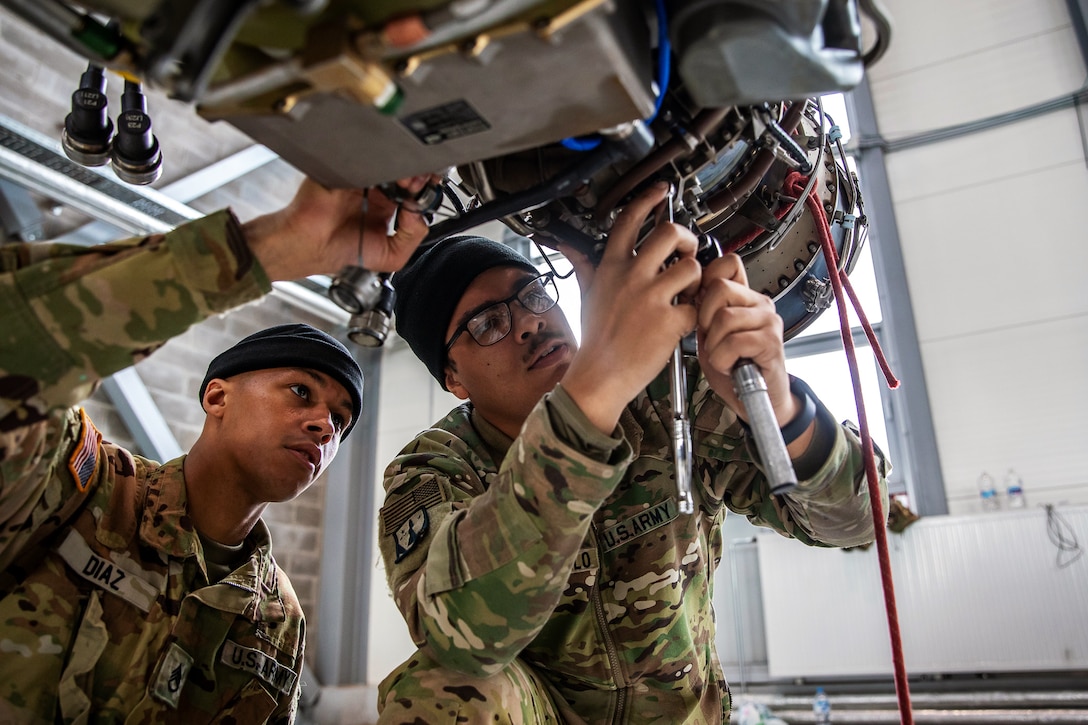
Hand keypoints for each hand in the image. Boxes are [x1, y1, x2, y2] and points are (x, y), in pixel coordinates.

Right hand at [244, 174, 440, 280]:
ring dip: (403, 170)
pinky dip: (382, 164)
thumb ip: (410, 238)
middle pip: (405, 175)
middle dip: (418, 178)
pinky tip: (390, 176)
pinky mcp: (345, 168)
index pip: (413, 193)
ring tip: (409, 180)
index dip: (424, 192)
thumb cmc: (339, 250)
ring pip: (390, 164)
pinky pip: (368, 159)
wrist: (305, 243)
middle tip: (422, 182)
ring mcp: (360, 178)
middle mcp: (375, 191)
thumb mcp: (389, 257)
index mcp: (386, 208)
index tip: (428, 193)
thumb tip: (420, 216)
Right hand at [562, 182, 700, 433]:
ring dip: (697, 277)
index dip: (648, 199)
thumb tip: (568, 248)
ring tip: (689, 290)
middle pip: (670, 234)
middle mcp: (632, 277)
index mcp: (611, 268)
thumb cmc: (595, 339)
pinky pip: (696, 304)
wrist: (599, 375)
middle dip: (687, 239)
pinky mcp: (669, 322)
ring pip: (691, 267)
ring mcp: (651, 299)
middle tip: (686, 252)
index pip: (630, 220)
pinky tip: (688, 317)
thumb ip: (583, 267)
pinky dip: (698, 311)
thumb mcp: (586, 295)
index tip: (661, 191)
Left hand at [695, 254, 800, 429]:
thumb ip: (702, 311)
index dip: (705, 280)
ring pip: (724, 316)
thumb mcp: (709, 334)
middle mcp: (759, 303)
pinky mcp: (771, 341)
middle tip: (711, 340)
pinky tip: (729, 366)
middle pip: (719, 288)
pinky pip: (734, 341)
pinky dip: (723, 360)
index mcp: (743, 297)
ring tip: (722, 356)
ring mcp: (768, 320)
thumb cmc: (732, 368)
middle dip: (704, 318)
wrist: (754, 401)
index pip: (726, 264)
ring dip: (714, 344)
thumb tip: (687, 289)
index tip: (699, 306)